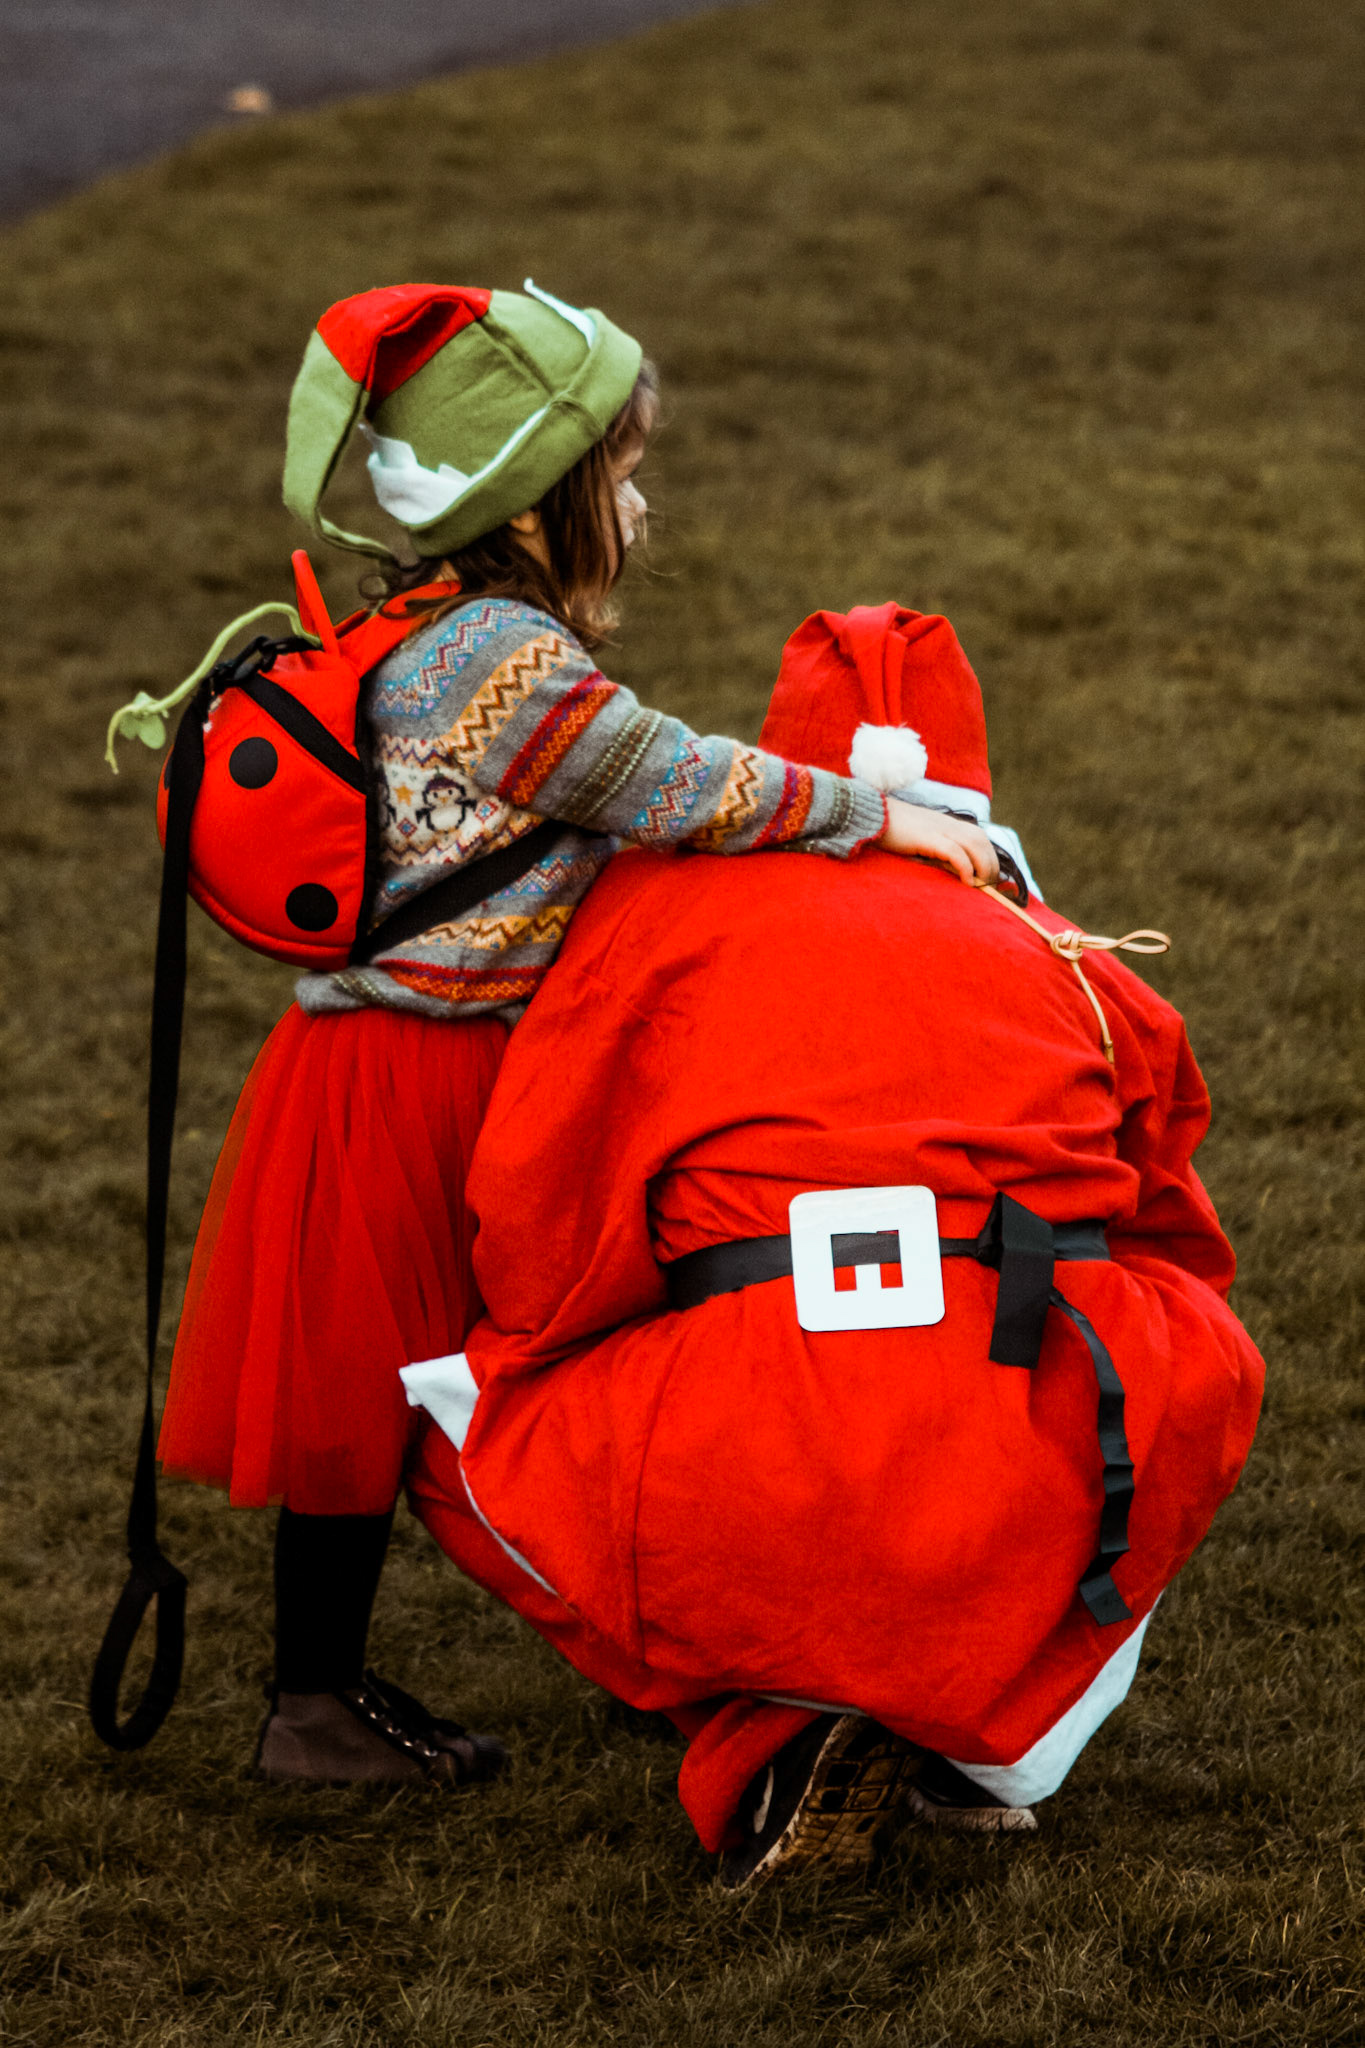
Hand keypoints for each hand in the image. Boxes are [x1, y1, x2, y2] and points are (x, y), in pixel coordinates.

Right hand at [878, 797, 999, 885]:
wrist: (873, 814)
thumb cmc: (895, 833)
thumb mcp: (922, 843)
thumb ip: (939, 853)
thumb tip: (956, 874)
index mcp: (950, 825)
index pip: (982, 840)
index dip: (992, 860)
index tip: (996, 881)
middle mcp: (950, 825)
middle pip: (983, 843)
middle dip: (991, 867)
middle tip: (989, 888)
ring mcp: (940, 829)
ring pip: (975, 847)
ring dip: (983, 868)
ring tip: (982, 887)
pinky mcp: (929, 837)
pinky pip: (955, 852)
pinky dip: (965, 867)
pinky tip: (967, 881)